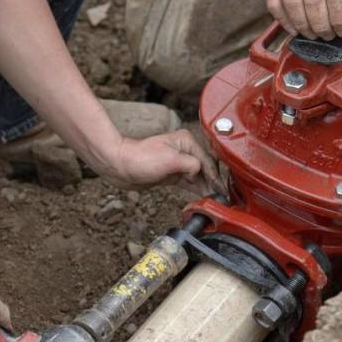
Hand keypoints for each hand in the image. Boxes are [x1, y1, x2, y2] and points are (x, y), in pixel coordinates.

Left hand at [103, 130, 224, 194]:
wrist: (120, 166)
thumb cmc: (140, 158)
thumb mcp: (170, 160)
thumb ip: (191, 165)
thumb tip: (199, 175)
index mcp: (187, 141)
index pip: (207, 161)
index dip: (214, 177)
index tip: (221, 190)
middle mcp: (185, 150)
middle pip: (206, 168)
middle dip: (214, 182)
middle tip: (222, 198)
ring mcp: (179, 162)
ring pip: (199, 176)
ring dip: (207, 187)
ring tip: (216, 200)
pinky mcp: (172, 173)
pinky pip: (190, 182)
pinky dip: (197, 190)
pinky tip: (204, 198)